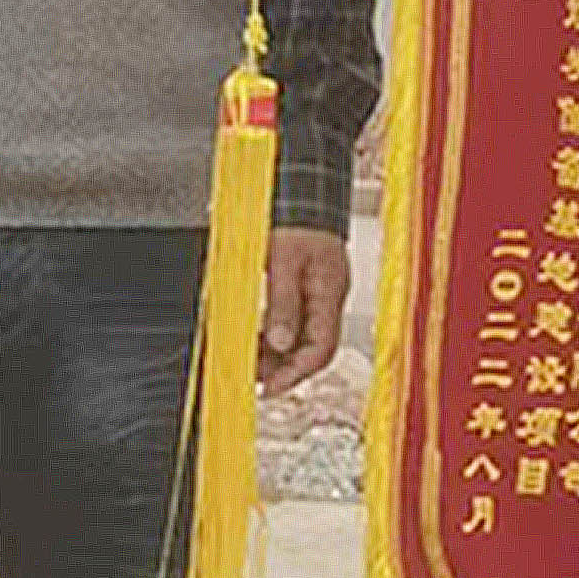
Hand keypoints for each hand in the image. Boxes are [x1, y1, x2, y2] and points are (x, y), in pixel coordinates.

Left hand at [260, 227, 351, 392]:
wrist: (300, 190)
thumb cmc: (297, 218)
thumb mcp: (283, 261)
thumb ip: (283, 303)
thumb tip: (280, 342)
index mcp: (330, 292)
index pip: (322, 349)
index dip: (296, 373)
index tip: (270, 387)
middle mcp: (328, 296)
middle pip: (312, 348)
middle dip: (283, 367)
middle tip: (253, 376)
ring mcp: (319, 292)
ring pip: (301, 336)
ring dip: (276, 351)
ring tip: (248, 358)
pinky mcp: (306, 286)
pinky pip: (293, 320)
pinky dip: (274, 333)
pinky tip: (255, 335)